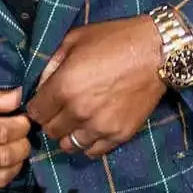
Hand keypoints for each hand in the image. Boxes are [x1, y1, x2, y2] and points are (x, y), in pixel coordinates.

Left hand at [26, 16, 165, 158]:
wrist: (157, 51)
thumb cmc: (113, 41)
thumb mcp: (72, 41)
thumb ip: (50, 65)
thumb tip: (39, 85)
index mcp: (63, 88)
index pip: (35, 113)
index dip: (36, 107)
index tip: (43, 102)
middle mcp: (79, 112)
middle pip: (50, 131)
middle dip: (51, 120)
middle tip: (60, 110)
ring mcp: (101, 126)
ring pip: (69, 146)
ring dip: (68, 134)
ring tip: (76, 121)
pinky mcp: (120, 134)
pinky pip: (93, 151)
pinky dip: (89, 143)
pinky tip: (91, 128)